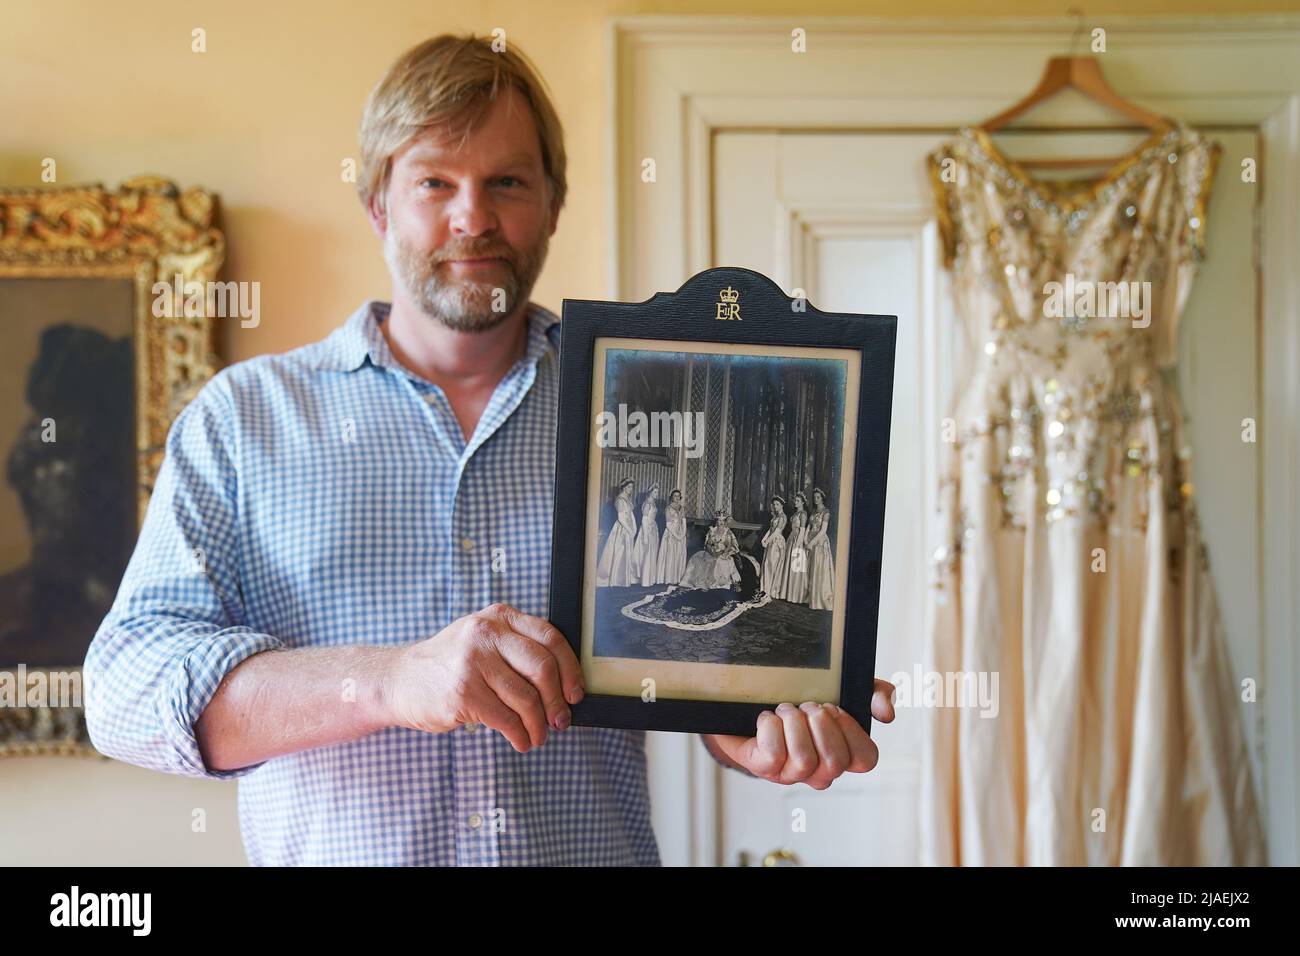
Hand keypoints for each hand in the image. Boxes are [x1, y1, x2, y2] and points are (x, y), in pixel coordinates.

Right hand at [383, 603, 584, 752]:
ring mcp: (472, 663)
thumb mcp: (482, 639)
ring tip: (539, 736)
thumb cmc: (450, 664)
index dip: (570, 669)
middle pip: (543, 668)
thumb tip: (563, 686)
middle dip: (557, 700)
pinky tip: (521, 740)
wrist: (400, 679)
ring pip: (526, 698)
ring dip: (538, 725)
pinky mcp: (462, 693)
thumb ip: (517, 648)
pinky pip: (506, 719)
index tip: (575, 693)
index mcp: (499, 617)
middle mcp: (486, 634)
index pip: (550, 638)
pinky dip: (520, 734)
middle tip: (561, 720)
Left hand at [701, 678, 895, 787]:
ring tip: (785, 710)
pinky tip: (767, 718)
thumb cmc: (799, 696)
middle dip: (820, 724)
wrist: (748, 698)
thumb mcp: (843, 686)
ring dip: (793, 723)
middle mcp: (819, 771)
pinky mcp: (763, 768)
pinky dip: (770, 727)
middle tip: (806, 706)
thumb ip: (874, 692)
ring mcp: (790, 773)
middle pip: (835, 762)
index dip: (852, 731)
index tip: (835, 707)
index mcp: (842, 753)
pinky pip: (773, 753)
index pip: (866, 759)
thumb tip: (887, 713)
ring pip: (804, 760)